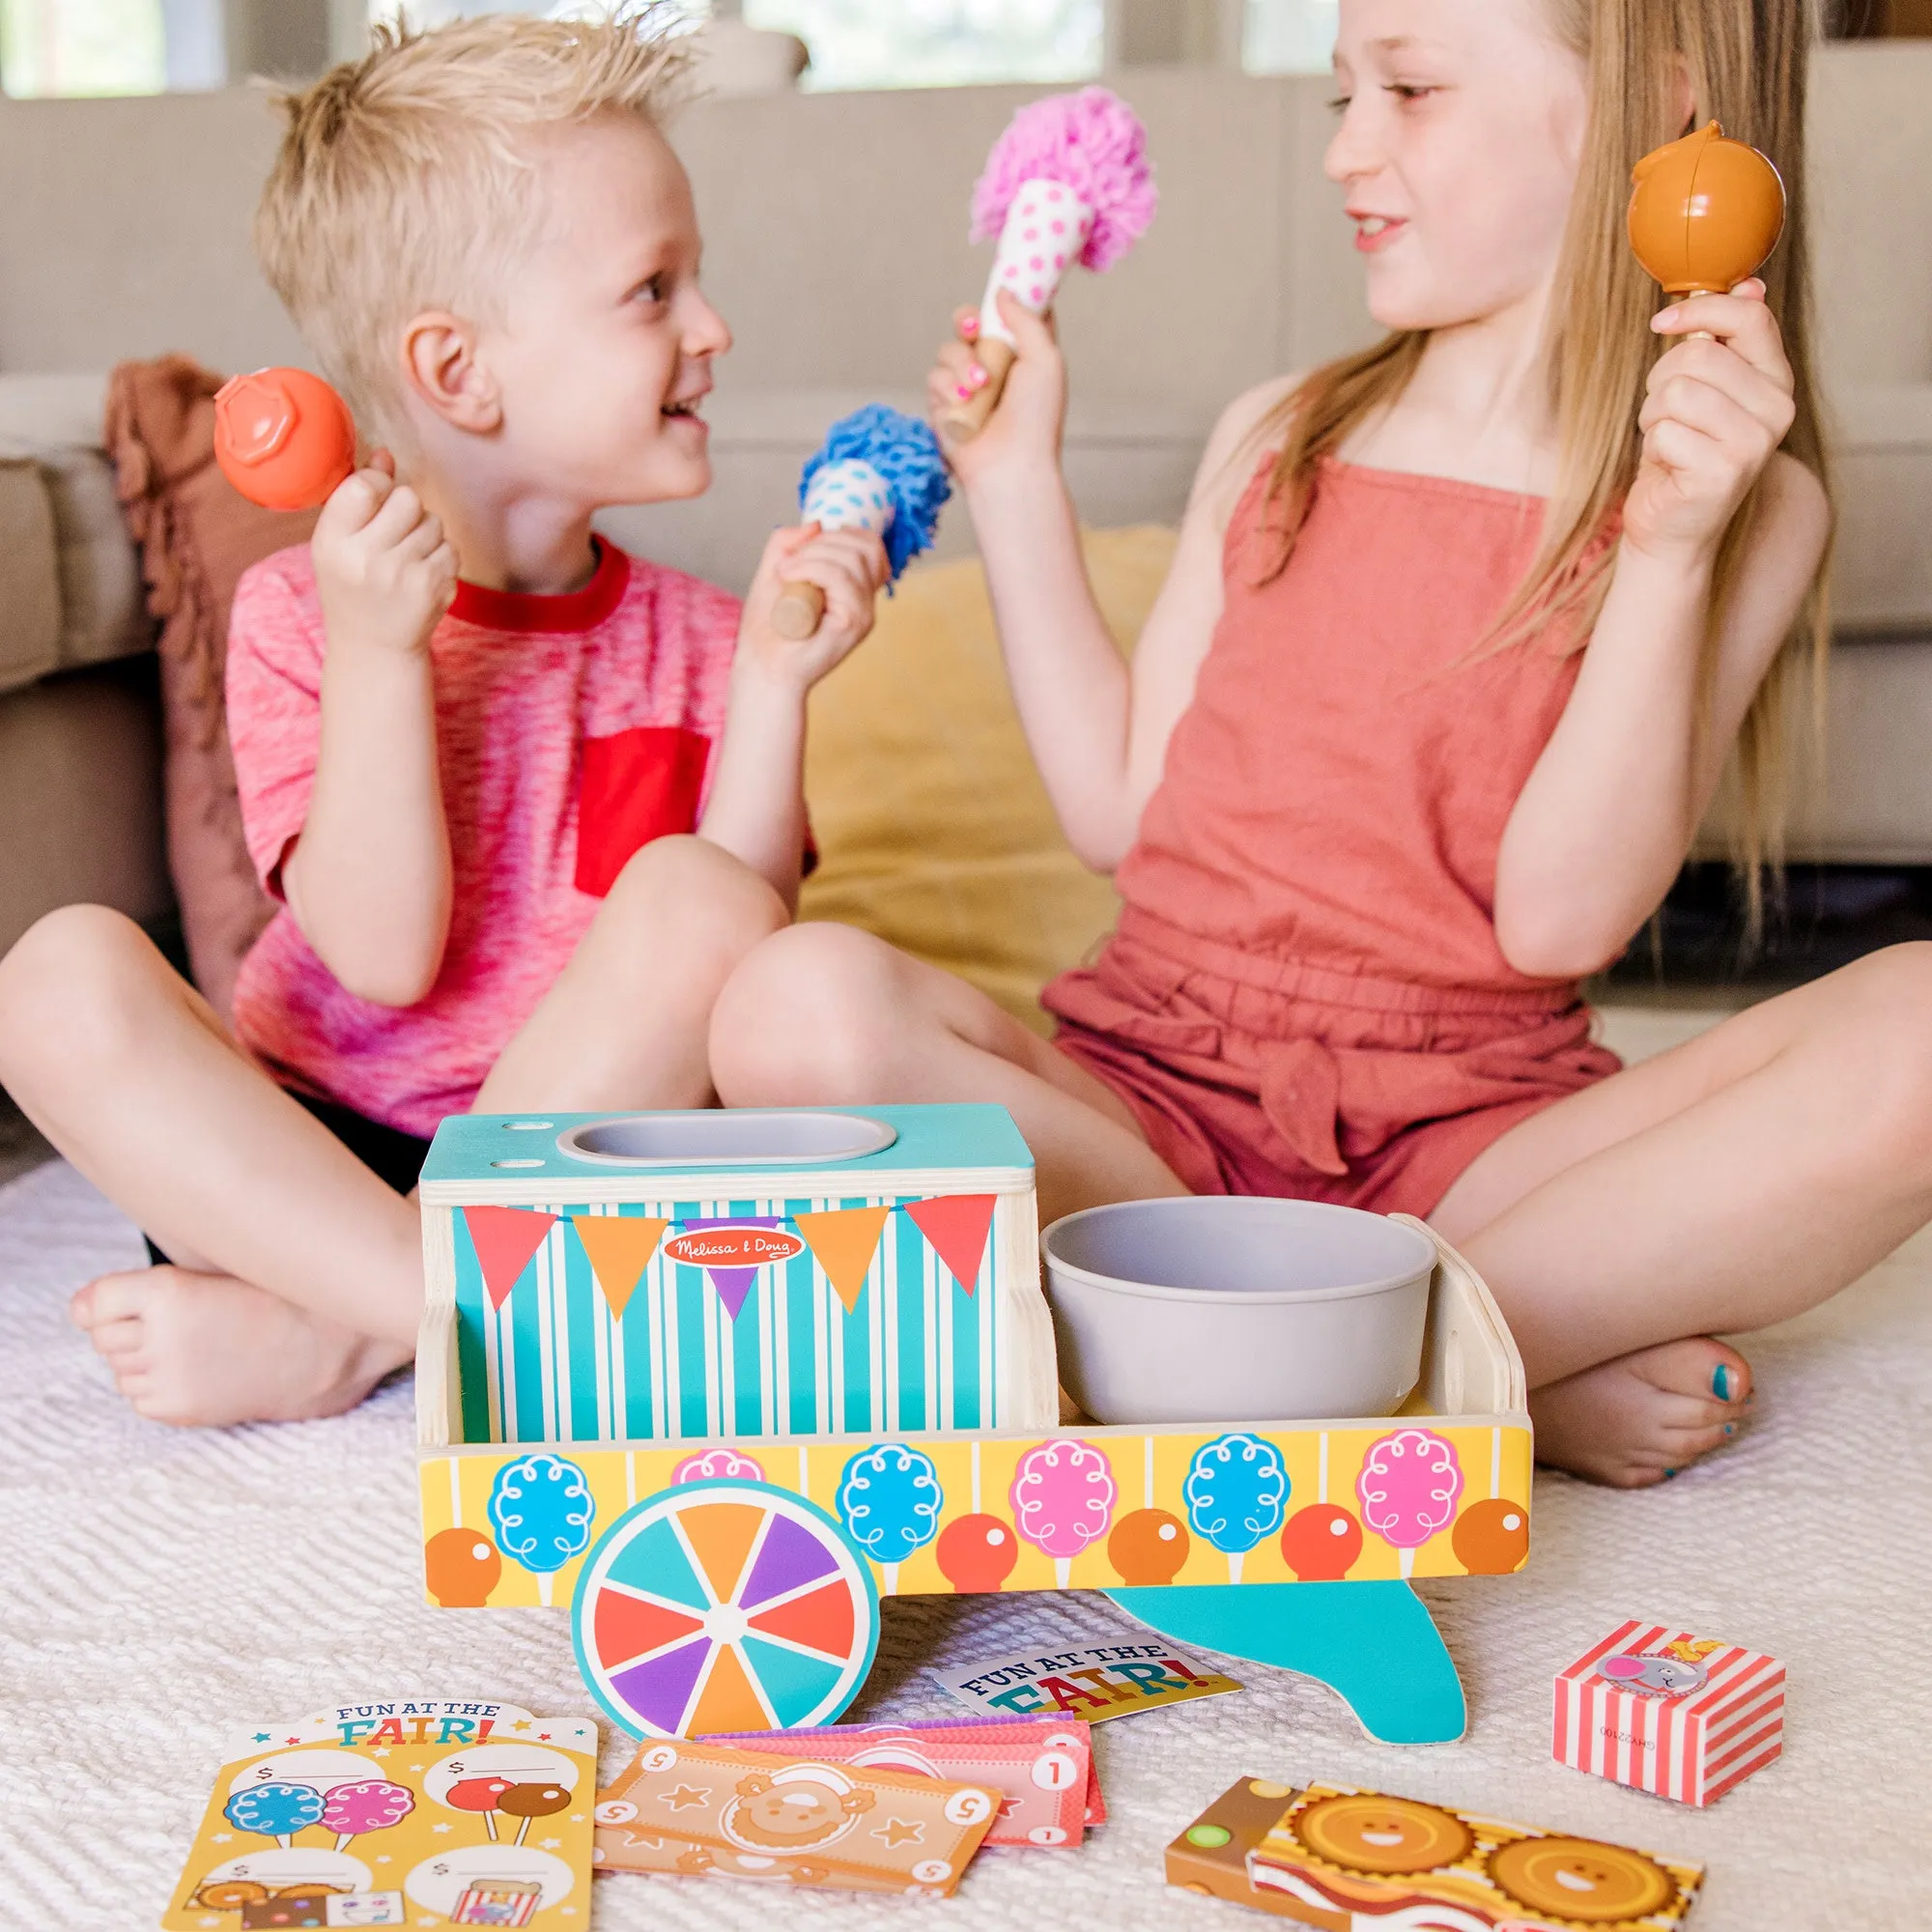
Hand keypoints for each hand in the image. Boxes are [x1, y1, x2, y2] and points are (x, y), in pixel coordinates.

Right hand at [311, 451, 458, 657]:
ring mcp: (405, 575)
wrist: (374, 646)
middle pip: (407, 498)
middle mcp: (367, 559)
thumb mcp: (337, 542)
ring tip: (406, 554)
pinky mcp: (435, 587)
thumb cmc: (352, 585)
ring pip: (433, 520)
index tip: (376, 498)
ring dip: (424, 531)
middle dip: (405, 507)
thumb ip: (357, 496)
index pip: (365, 486)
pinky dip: (439, 554)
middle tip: (394, 530)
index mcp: (333, 543)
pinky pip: (450, 547)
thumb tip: (385, 455)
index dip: (377, 483)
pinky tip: (421, 572)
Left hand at [738, 521, 888, 690]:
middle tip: (790, 560)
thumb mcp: (774, 572)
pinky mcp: (853, 623)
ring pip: (853, 558)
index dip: (841, 533)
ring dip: (813, 554)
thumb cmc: (767, 629)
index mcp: (854, 589)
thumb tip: (816, 524)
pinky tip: (788, 576)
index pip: (871, 546)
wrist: (762, 668)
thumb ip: (789, 544)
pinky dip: (811, 567)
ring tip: (785, 571)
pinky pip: (841, 578)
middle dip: (823, 541)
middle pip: (867, 545)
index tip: (806, 548)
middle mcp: (865, 601)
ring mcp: (863, 613)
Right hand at [925, 289, 1066, 491]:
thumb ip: (1027, 320)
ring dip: (961, 364)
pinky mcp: (944, 405)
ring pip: (948, 350)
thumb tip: (1002, 291)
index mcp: (1021, 353)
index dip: (1000, 300)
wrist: (1010, 466)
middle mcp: (993, 366)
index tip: (998, 292)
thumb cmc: (1037, 419)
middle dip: (965, 321)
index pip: (1005, 314)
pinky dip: (948, 389)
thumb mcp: (1046, 360)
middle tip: (972, 330)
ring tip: (978, 388)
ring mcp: (966, 385)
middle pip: (967, 323)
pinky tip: (963, 407)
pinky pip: (934, 377)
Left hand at [1625, 280, 1795, 565]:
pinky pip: (1664, 432)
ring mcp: (1754, 443)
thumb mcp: (1705, 389)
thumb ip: (1725, 340)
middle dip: (1662, 379)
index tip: (1663, 322)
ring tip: (1666, 438)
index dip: (1700, 309)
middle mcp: (1778, 409)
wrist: (1670, 526)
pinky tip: (1668, 466)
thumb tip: (1750, 283)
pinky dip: (1653, 446)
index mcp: (1777, 380)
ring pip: (1677, 392)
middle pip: (1700, 354)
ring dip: (1653, 415)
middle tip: (1664, 412)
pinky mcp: (1723, 472)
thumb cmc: (1681, 452)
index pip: (1750, 317)